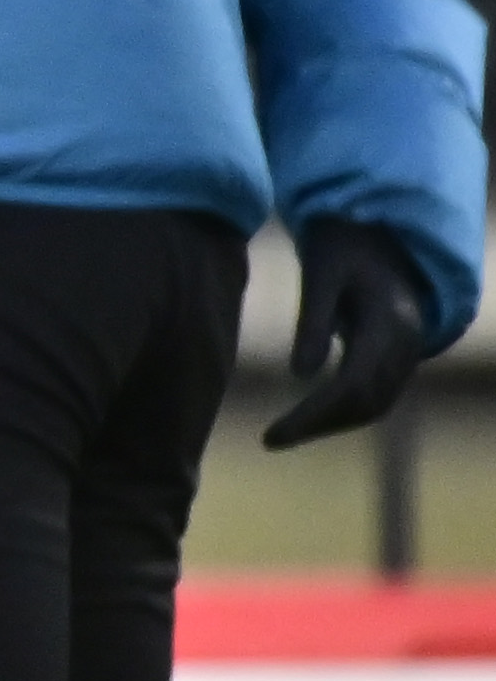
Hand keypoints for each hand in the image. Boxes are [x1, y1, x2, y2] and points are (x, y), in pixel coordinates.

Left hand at [265, 210, 461, 448]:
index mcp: (387, 323)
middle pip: (366, 402)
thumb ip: (313, 322)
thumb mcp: (322, 275)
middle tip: (271, 440)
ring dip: (333, 424)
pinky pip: (378, 396)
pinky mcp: (401, 358)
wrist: (382, 240)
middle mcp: (406, 345)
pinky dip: (345, 413)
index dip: (314, 415)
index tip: (274, 436)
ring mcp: (409, 353)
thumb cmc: (344, 252)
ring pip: (375, 405)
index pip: (352, 384)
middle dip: (319, 425)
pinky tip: (309, 419)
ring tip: (283, 435)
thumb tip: (299, 374)